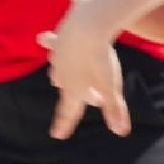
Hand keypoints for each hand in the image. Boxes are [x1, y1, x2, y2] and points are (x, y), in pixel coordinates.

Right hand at [37, 12, 128, 137]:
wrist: (86, 27)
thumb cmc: (99, 60)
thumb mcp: (111, 86)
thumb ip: (114, 109)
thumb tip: (121, 132)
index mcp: (74, 90)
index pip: (69, 112)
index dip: (64, 124)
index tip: (57, 135)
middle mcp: (62, 76)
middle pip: (66, 89)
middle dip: (73, 95)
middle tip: (84, 97)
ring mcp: (58, 57)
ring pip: (56, 69)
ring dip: (60, 72)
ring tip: (61, 75)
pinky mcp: (60, 38)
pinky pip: (54, 43)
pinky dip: (49, 43)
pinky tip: (42, 38)